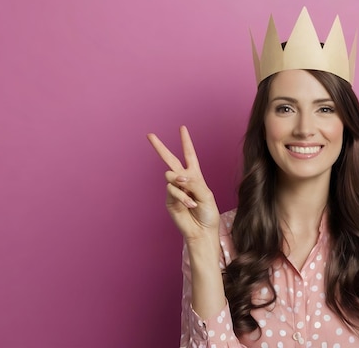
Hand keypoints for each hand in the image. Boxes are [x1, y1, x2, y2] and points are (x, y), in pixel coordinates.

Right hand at [147, 126, 219, 243]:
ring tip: (191, 199)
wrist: (202, 231)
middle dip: (160, 148)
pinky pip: (171, 191)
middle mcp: (184, 181)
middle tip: (150, 135)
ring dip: (181, 185)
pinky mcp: (169, 201)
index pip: (189, 155)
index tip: (182, 128)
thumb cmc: (208, 214)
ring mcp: (175, 190)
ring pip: (171, 177)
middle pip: (170, 160)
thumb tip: (179, 177)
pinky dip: (181, 197)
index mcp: (195, 176)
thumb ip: (194, 183)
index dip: (186, 142)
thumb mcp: (207, 195)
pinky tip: (189, 205)